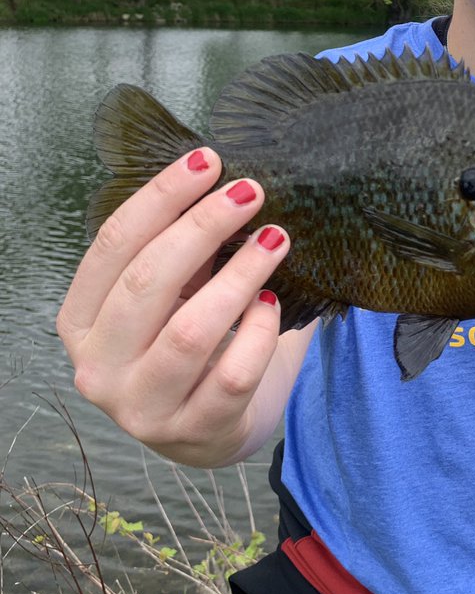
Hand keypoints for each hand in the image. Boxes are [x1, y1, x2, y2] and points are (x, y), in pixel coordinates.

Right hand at [57, 148, 297, 466]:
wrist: (215, 430)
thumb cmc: (196, 348)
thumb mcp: (172, 297)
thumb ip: (183, 252)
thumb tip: (226, 181)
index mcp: (81, 321)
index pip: (114, 245)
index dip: (161, 196)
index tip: (208, 160)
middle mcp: (98, 367)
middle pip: (146, 281)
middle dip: (203, 226)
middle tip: (251, 191)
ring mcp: (143, 408)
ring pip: (189, 331)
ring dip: (239, 275)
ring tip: (275, 240)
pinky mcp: (195, 432)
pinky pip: (233, 374)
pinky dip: (259, 331)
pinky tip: (274, 306)